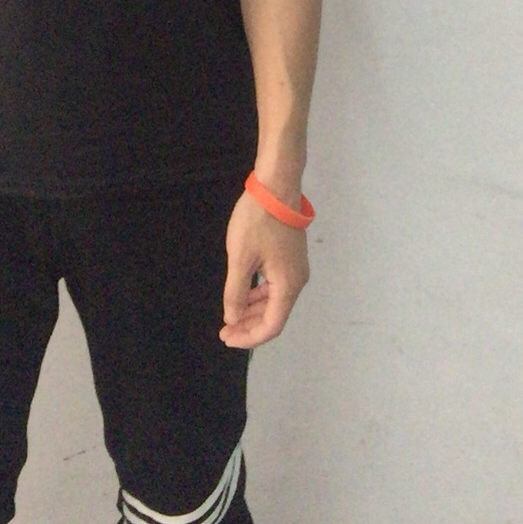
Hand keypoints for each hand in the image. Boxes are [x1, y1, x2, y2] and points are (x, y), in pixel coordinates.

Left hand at [219, 190, 308, 348]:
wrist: (276, 185)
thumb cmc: (258, 221)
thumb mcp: (241, 258)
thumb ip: (236, 292)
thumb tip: (233, 318)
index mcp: (288, 285)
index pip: (272, 326)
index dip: (250, 337)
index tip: (228, 337)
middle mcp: (297, 281)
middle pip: (274, 315)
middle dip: (249, 325)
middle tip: (225, 330)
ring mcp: (296, 268)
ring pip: (274, 300)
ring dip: (253, 310)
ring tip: (231, 315)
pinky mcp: (290, 256)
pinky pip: (275, 285)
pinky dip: (259, 294)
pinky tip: (244, 293)